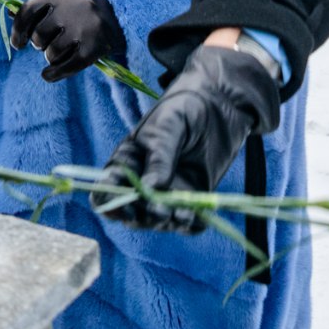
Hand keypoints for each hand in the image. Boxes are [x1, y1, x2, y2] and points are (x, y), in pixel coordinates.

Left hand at [13, 0, 125, 81]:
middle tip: (47, 44)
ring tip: (58, 53)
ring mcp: (85, 28)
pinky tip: (48, 75)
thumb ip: (37, 10)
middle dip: (39, 44)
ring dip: (50, 57)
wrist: (116, 14)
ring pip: (52, 53)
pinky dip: (54, 74)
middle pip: (39, 35)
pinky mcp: (95, 47)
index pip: (29, 9)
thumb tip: (8, 11)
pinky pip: (68, 66)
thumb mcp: (60, 4)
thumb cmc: (78, 12)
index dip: (18, 29)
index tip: (18, 44)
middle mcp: (73, 9)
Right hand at [94, 43, 281, 231]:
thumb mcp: (167, 126)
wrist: (220, 102)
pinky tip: (199, 217)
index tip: (128, 206)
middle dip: (144, 218)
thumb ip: (159, 157)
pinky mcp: (192, 198)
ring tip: (183, 213)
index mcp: (127, 163)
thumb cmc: (184, 106)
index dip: (111, 204)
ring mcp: (168, 192)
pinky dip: (191, 225)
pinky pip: (188, 223)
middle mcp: (144, 183)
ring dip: (168, 223)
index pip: (107, 192)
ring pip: (159, 222)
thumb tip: (150, 190)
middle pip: (133, 214)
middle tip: (161, 211)